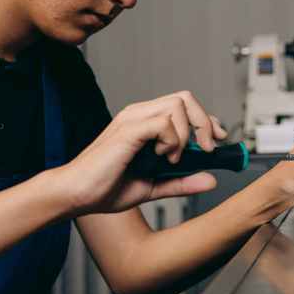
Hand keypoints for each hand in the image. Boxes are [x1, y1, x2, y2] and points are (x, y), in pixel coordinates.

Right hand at [58, 91, 226, 215]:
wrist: (76, 195)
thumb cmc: (105, 188)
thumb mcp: (153, 186)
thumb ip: (182, 182)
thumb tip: (211, 180)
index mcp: (144, 123)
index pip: (184, 106)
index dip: (206, 120)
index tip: (218, 139)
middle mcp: (139, 114)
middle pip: (185, 97)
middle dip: (204, 122)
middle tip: (207, 149)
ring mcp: (133, 118)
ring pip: (178, 105)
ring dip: (186, 134)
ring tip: (175, 158)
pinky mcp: (128, 129)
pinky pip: (164, 122)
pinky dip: (173, 140)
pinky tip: (164, 158)